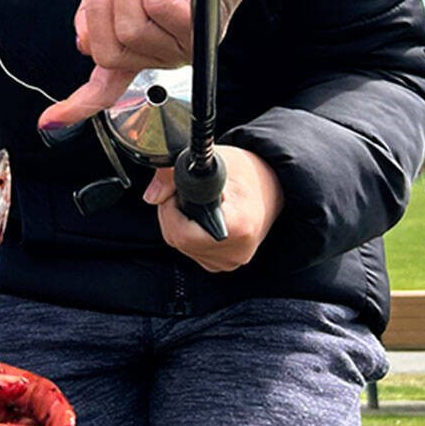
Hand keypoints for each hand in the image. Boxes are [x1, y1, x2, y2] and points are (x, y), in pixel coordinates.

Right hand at [36, 0, 274, 132]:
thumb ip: (93, 6)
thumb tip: (81, 40)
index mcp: (136, 45)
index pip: (104, 86)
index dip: (74, 105)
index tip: (49, 122)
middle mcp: (157, 55)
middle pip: (107, 52)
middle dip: (101, 3)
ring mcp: (177, 48)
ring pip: (129, 30)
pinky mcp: (195, 31)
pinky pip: (157, 7)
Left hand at [142, 144, 282, 272]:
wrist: (272, 186)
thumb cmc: (245, 171)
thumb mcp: (211, 161)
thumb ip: (174, 174)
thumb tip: (151, 196)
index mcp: (238, 227)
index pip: (182, 232)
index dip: (171, 209)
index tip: (178, 191)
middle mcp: (236, 252)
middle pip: (178, 240)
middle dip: (171, 213)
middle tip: (183, 192)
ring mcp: (230, 262)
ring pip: (181, 246)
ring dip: (178, 222)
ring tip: (195, 202)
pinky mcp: (225, 265)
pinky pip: (190, 251)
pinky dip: (187, 233)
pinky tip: (199, 217)